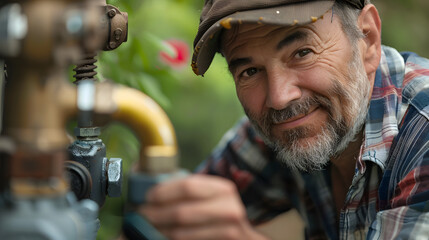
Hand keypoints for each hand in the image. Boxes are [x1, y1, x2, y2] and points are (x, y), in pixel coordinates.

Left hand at [139, 174, 268, 239]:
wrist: (244, 238)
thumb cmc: (219, 213)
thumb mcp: (211, 196)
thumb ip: (189, 189)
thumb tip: (149, 179)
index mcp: (223, 189)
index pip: (188, 186)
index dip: (163, 192)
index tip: (147, 197)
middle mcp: (229, 208)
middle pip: (181, 212)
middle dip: (155, 215)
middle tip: (141, 215)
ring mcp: (228, 230)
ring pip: (180, 233)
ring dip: (158, 231)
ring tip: (146, 227)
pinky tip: (162, 236)